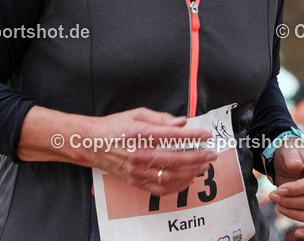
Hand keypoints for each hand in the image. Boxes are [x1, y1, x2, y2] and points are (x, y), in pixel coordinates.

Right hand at [82, 108, 216, 195]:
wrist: (91, 143)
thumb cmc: (114, 126)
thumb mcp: (136, 114)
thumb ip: (161, 118)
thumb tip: (182, 123)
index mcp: (140, 134)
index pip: (173, 136)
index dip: (193, 136)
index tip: (206, 135)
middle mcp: (139, 154)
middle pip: (175, 159)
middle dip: (198, 157)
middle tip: (212, 154)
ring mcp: (137, 170)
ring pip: (170, 176)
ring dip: (191, 173)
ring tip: (203, 166)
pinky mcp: (135, 181)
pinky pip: (160, 189)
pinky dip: (177, 186)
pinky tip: (187, 179)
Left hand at [268, 144, 303, 239]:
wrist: (285, 161)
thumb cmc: (288, 154)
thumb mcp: (287, 149)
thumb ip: (291, 156)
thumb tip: (297, 166)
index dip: (296, 189)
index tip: (279, 189)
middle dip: (290, 201)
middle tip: (273, 195)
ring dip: (294, 214)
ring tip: (278, 206)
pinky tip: (296, 233)